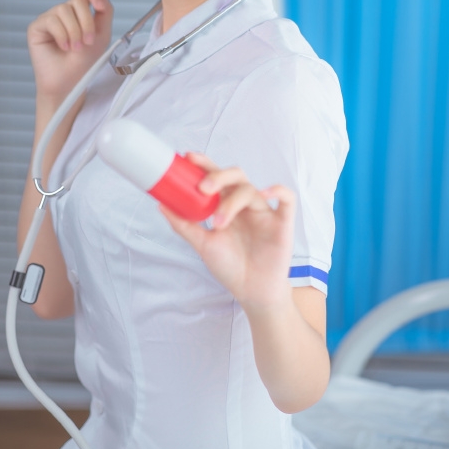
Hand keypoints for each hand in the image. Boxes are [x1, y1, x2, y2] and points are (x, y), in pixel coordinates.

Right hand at [27, 0, 112, 98]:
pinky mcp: (37, 27)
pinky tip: (63, 47)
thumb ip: (104, 10)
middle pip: (77, 0)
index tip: (100, 7)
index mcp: (79, 13)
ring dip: (74, 31)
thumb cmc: (84, 63)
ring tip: (75, 48)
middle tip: (87, 42)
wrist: (70, 83)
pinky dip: (62, 35)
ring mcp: (49, 19)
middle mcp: (64, 13)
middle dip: (87, 22)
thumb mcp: (102, 34)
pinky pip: (52, 20)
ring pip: (64, 10)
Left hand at [159, 154, 295, 313]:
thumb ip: (184, 225)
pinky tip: (265, 192)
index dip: (204, 164)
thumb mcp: (202, 244)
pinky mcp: (282, 223)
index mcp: (226, 205)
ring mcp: (263, 212)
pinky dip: (277, 190)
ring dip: (232, 203)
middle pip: (235, 176)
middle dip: (218, 176)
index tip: (187, 157)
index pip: (216, 177)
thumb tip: (161, 204)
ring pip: (251, 190)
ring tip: (218, 224)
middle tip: (202, 188)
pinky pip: (287, 198)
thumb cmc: (230, 266)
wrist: (251, 291)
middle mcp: (244, 205)